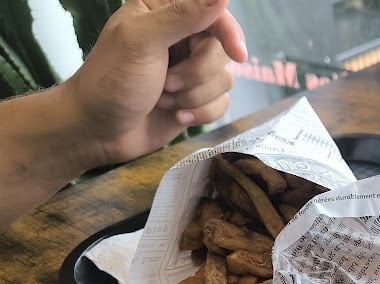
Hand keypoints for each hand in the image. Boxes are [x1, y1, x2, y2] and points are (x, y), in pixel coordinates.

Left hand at [66, 0, 247, 166]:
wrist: (98, 131)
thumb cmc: (110, 81)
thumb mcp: (141, 40)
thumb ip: (182, 15)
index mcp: (163, 12)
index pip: (213, 12)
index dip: (228, 31)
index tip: (237, 53)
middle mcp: (180, 38)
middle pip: (222, 50)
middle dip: (198, 73)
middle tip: (167, 82)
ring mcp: (189, 70)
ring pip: (224, 80)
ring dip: (195, 96)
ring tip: (164, 98)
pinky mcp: (195, 99)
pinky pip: (222, 104)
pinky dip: (200, 113)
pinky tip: (175, 115)